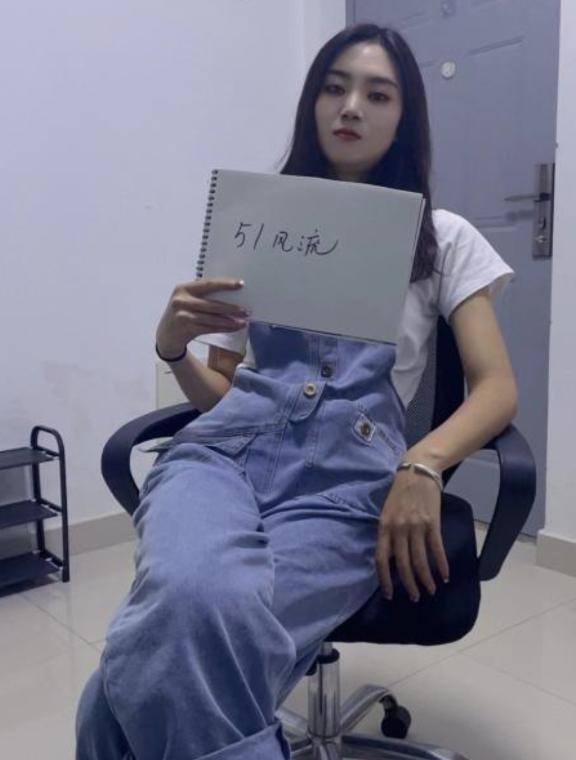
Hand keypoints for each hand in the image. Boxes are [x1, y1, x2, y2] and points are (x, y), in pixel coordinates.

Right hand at [156, 278, 249, 357]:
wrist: (166, 335)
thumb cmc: (181, 313)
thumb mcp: (186, 299)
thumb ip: (202, 294)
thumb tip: (230, 294)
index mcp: (183, 288)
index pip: (208, 284)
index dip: (225, 284)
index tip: (240, 284)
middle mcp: (182, 301)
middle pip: (212, 304)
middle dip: (231, 308)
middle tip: (246, 310)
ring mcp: (184, 316)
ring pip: (213, 318)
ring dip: (230, 321)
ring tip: (243, 322)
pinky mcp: (187, 329)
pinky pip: (210, 328)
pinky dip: (224, 328)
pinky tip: (234, 328)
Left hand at [375, 469, 449, 602]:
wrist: (418, 471)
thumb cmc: (400, 492)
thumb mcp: (387, 511)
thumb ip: (388, 532)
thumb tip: (392, 557)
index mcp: (384, 526)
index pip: (381, 559)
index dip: (384, 579)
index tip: (389, 594)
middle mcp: (398, 529)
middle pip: (403, 564)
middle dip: (409, 584)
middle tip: (415, 597)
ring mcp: (416, 527)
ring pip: (420, 560)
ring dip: (426, 579)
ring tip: (430, 590)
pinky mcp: (433, 523)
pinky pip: (436, 549)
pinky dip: (441, 565)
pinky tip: (444, 576)